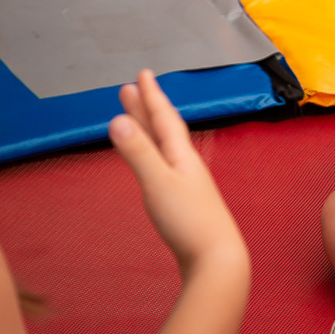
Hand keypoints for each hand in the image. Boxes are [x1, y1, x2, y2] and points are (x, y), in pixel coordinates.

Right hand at [108, 70, 247, 274]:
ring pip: (165, 149)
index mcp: (182, 156)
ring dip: (149, 130)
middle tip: (131, 88)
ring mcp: (187, 184)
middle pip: (164, 130)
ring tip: (138, 119)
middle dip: (146, 108)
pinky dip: (154, 156)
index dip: (152, 97)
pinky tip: (155, 164)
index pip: (164, 119)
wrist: (216, 258)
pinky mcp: (184, 203)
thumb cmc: (189, 223)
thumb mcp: (157, 183)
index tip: (142, 74)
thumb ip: (138, 153)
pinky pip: (165, 167)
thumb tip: (117, 120)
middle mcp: (187, 166)